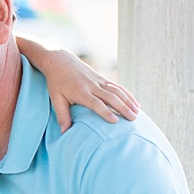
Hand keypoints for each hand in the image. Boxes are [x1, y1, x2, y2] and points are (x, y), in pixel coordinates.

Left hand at [19, 37, 140, 131]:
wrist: (60, 61)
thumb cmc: (56, 82)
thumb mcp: (56, 99)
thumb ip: (62, 116)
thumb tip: (65, 133)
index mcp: (81, 92)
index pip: (96, 103)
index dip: (105, 112)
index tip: (115, 121)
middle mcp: (92, 86)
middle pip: (111, 97)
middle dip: (123, 108)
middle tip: (133, 119)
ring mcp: (99, 81)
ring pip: (117, 91)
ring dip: (128, 101)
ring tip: (137, 112)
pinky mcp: (102, 78)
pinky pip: (117, 87)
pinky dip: (127, 94)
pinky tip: (135, 103)